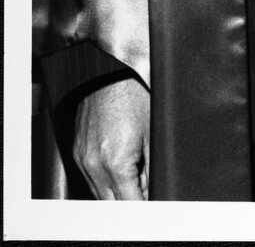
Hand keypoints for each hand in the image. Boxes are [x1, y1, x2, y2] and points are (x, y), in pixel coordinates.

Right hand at [73, 76, 149, 199]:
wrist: (110, 71)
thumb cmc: (135, 94)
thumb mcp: (153, 133)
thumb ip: (152, 169)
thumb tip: (154, 191)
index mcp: (115, 162)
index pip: (129, 204)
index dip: (144, 207)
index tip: (153, 206)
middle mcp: (93, 164)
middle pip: (111, 204)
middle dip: (130, 202)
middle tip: (147, 194)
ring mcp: (82, 159)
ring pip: (99, 194)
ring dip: (117, 193)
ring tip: (136, 177)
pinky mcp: (77, 151)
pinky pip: (91, 178)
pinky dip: (106, 180)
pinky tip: (121, 168)